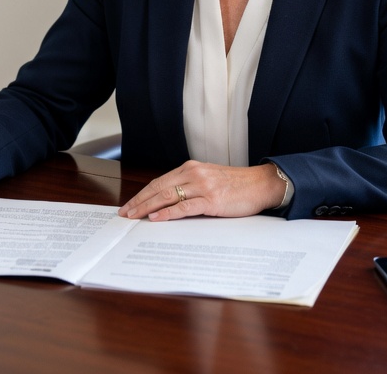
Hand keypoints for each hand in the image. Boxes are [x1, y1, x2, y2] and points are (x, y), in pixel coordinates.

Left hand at [118, 160, 285, 220]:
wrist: (261, 184)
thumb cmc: (237, 185)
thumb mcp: (209, 179)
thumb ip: (190, 186)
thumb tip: (168, 201)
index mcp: (191, 168)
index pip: (159, 181)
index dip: (142, 194)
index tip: (130, 204)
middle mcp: (194, 173)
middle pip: (158, 188)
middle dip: (139, 201)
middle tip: (124, 213)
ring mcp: (202, 186)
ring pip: (167, 196)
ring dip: (147, 207)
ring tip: (134, 216)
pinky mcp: (211, 200)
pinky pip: (184, 207)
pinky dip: (167, 213)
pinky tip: (155, 218)